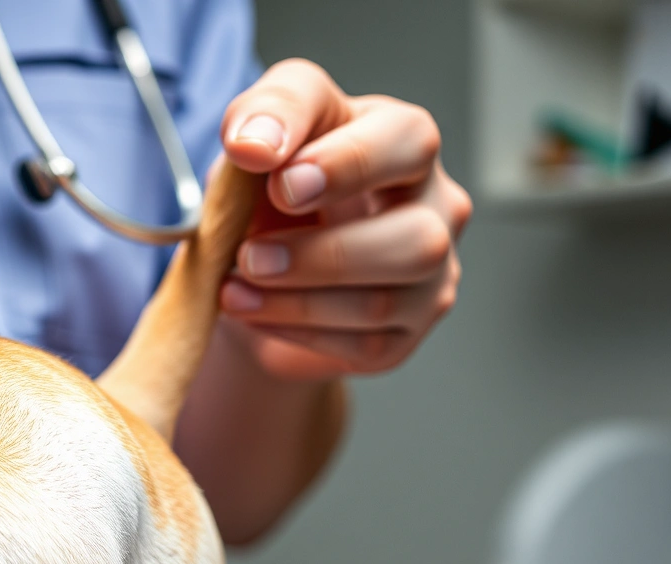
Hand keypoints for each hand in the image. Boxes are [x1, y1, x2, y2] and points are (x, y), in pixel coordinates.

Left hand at [216, 59, 470, 379]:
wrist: (256, 265)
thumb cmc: (275, 186)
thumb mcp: (263, 130)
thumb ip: (265, 114)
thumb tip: (253, 144)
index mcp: (405, 141)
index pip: (407, 141)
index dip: (346, 164)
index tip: (281, 184)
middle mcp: (436, 207)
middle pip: (415, 238)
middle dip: (320, 254)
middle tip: (248, 256)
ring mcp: (431, 276)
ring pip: (385, 299)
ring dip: (297, 299)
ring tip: (235, 288)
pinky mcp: (405, 332)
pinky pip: (363, 343)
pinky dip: (297, 330)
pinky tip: (255, 311)